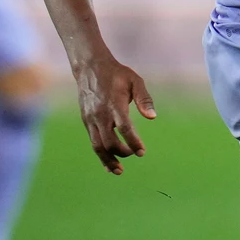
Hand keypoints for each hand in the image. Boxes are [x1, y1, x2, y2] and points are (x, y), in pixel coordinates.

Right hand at [73, 54, 155, 174]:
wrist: (90, 68)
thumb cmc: (117, 74)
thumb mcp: (135, 81)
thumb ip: (144, 99)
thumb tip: (153, 118)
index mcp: (114, 103)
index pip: (124, 127)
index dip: (133, 142)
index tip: (142, 152)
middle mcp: (100, 114)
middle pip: (109, 141)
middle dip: (122, 152)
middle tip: (134, 154)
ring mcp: (91, 119)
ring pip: (98, 146)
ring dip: (108, 160)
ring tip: (119, 171)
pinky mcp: (86, 121)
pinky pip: (93, 142)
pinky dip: (101, 154)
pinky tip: (109, 164)